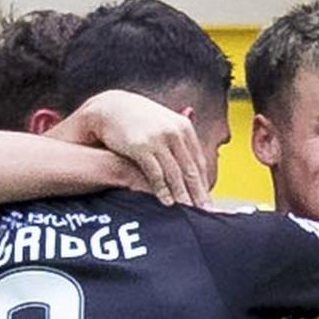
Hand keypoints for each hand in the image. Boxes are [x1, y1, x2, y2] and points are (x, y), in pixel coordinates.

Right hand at [52, 90, 210, 206]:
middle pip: (190, 169)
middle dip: (198, 193)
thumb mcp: (165, 121)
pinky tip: (167, 202)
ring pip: (174, 174)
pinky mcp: (141, 147)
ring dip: (182, 195)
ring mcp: (158, 139)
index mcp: (183, 126)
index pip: (198, 160)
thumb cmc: (139, 118)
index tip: (208, 200)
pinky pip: (155, 173)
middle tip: (205, 211)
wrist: (110, 107)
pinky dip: (162, 190)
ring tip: (189, 210)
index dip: (204, 182)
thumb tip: (200, 155)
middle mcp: (174, 132)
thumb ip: (182, 138)